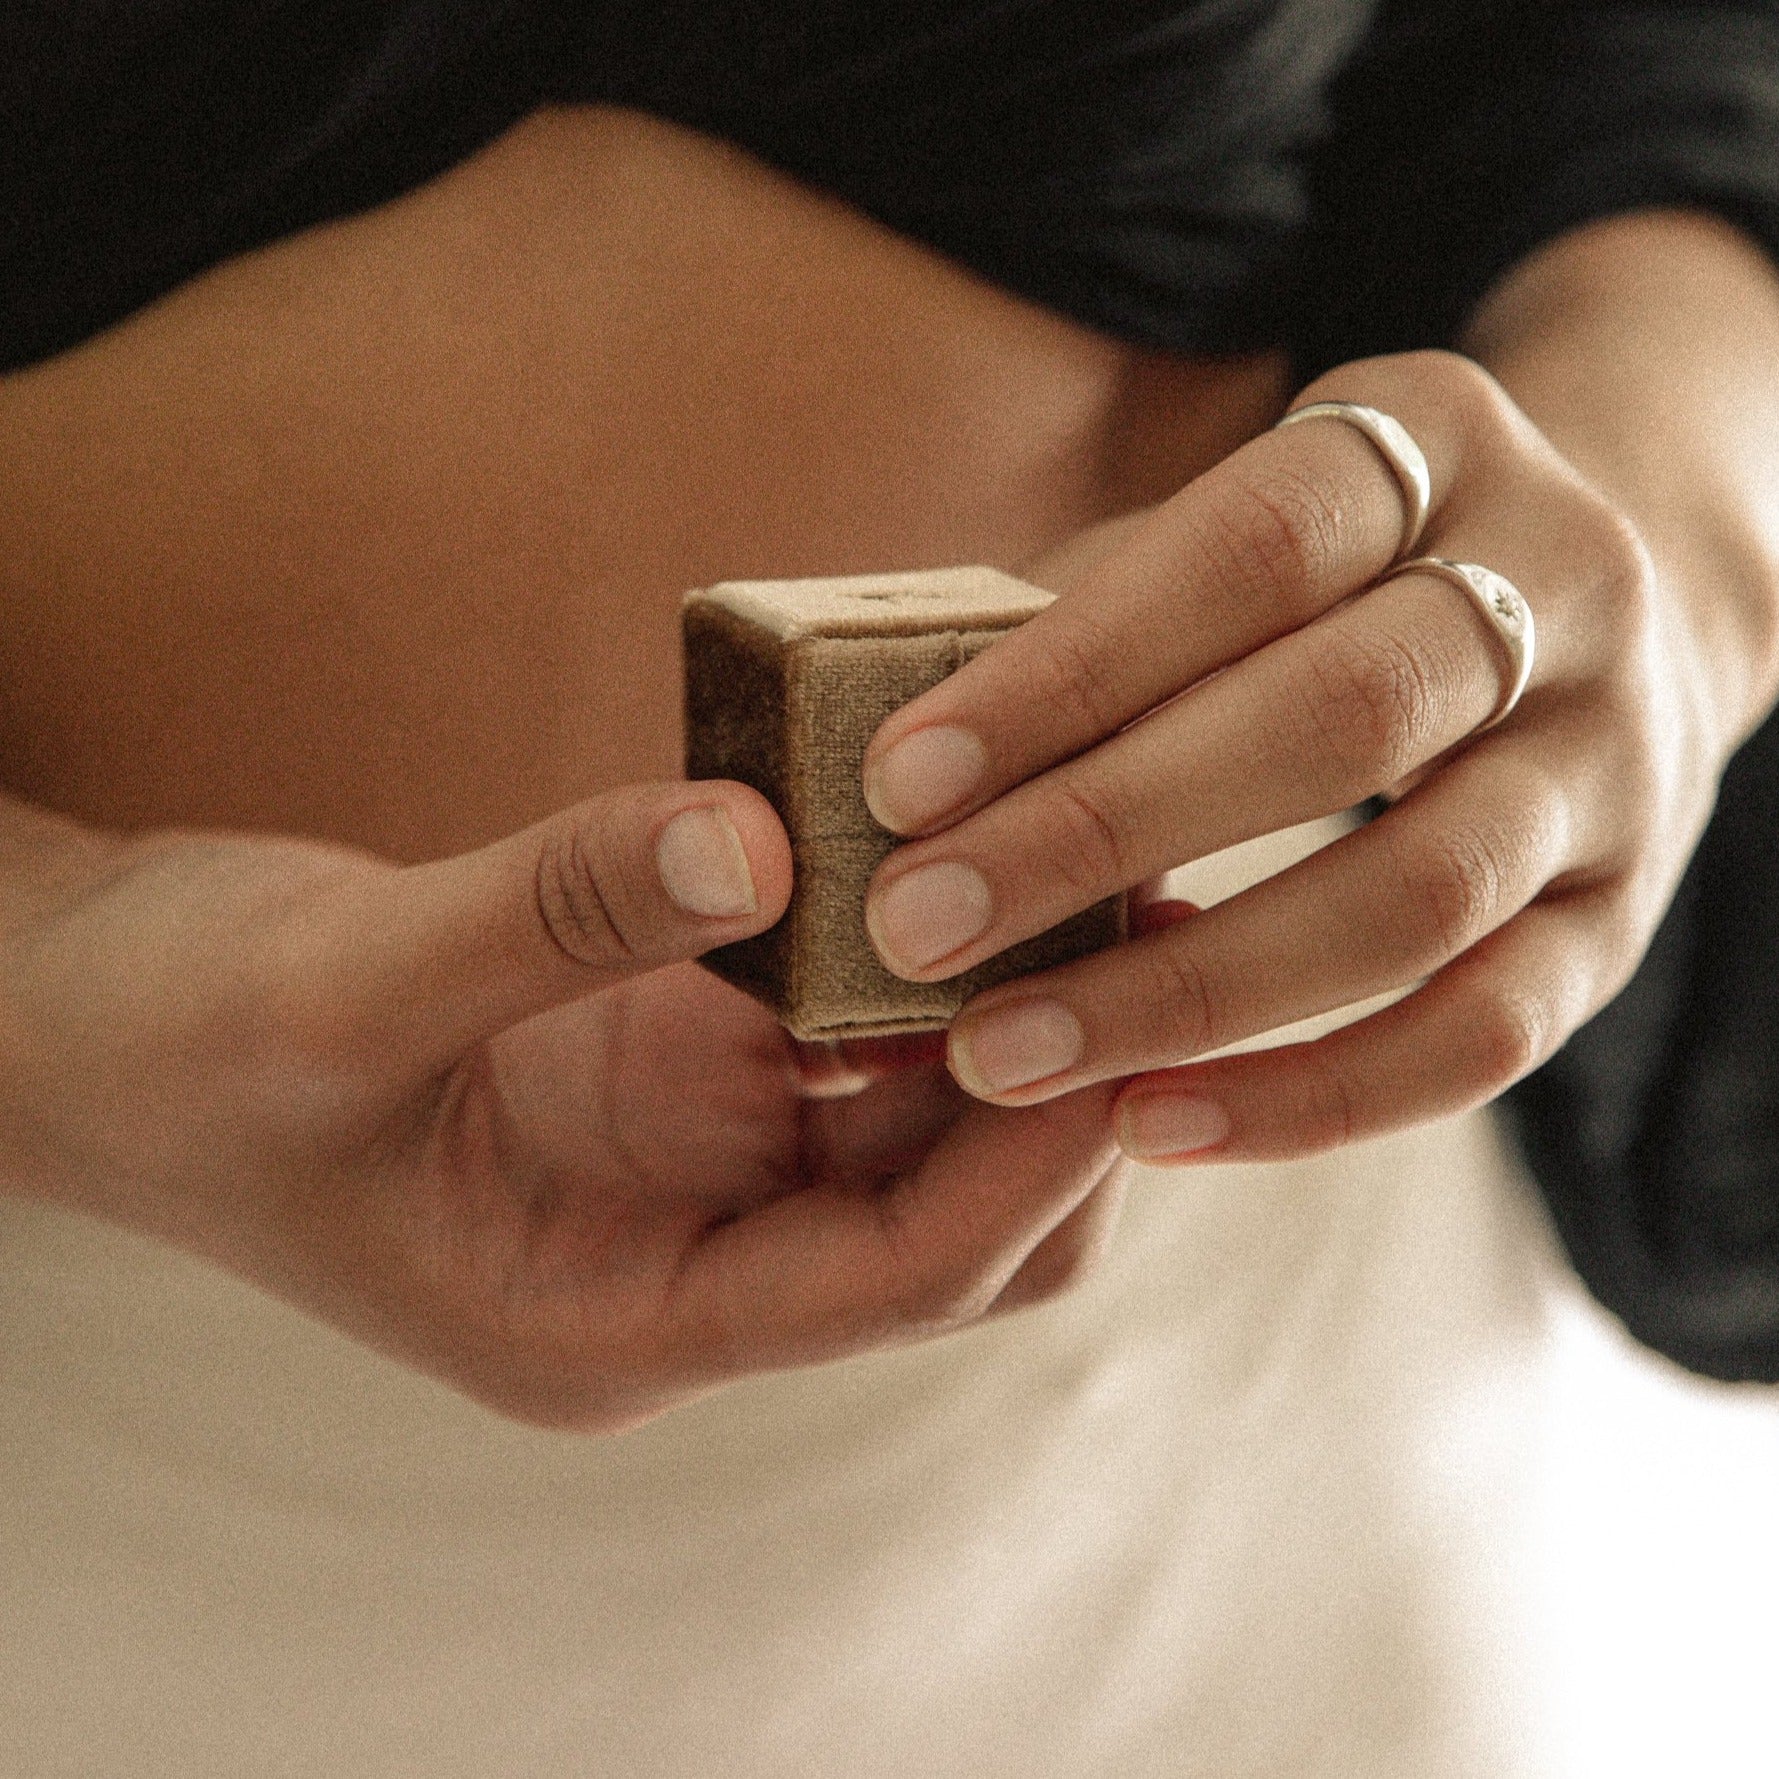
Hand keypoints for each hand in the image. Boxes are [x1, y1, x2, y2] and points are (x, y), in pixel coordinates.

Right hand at [0, 785, 1121, 1428]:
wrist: (94, 1015)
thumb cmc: (175, 1047)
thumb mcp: (341, 985)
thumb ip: (550, 913)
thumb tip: (761, 837)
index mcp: (611, 1320)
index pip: (883, 1280)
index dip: (1016, 1161)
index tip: (1112, 1018)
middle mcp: (682, 1257)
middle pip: (948, 1218)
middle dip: (1046, 1087)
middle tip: (1133, 916)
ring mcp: (689, 1158)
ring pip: (916, 1115)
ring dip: (993, 1003)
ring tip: (1074, 856)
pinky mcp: (677, 1064)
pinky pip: (843, 1024)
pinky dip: (907, 951)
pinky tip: (947, 845)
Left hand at [856, 223, 1778, 1166]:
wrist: (1608, 609)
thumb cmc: (1335, 584)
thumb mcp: (1227, 543)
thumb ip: (1074, 624)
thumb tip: (863, 769)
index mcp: (1433, 447)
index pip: (1251, 547)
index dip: (1071, 668)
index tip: (898, 779)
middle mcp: (1557, 590)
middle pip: (1340, 718)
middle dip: (1102, 831)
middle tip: (913, 929)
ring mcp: (1612, 763)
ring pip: (1418, 897)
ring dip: (1189, 992)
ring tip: (1000, 1055)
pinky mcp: (1625, 923)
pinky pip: (1487, 1037)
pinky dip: (1313, 1100)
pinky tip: (1147, 1126)